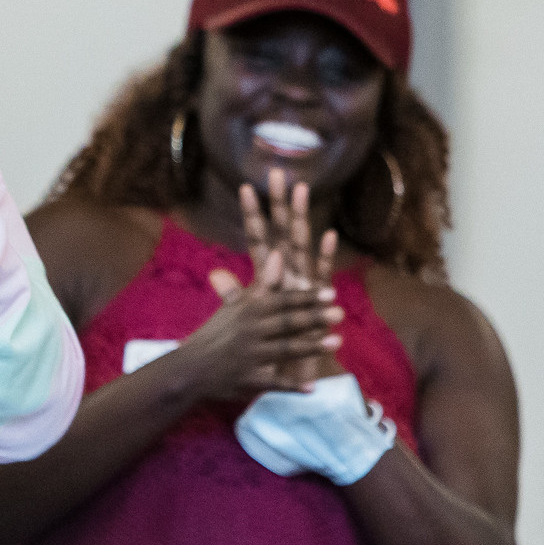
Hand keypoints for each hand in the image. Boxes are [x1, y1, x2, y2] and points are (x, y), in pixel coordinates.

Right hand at [166, 247, 343, 403]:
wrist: (189, 369)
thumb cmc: (217, 333)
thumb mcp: (236, 306)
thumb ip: (263, 284)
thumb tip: (280, 253)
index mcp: (247, 311)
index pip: (282, 301)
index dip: (307, 297)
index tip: (331, 293)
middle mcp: (249, 332)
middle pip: (287, 323)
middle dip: (314, 318)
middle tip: (340, 313)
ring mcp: (249, 358)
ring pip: (285, 350)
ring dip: (311, 347)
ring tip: (337, 342)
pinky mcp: (249, 382)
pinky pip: (274, 384)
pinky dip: (292, 387)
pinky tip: (312, 387)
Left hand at [240, 172, 344, 384]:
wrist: (287, 372)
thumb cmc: (266, 343)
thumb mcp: (247, 316)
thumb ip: (234, 295)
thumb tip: (215, 274)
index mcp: (269, 274)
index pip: (258, 238)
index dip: (252, 214)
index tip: (243, 187)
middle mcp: (288, 272)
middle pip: (281, 231)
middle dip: (279, 203)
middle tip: (277, 173)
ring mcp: (303, 282)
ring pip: (301, 243)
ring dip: (301, 217)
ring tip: (301, 190)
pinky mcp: (316, 299)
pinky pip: (322, 273)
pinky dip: (325, 254)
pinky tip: (328, 233)